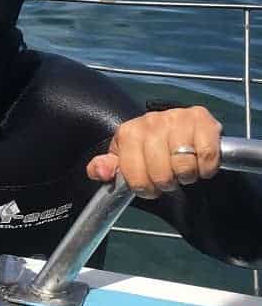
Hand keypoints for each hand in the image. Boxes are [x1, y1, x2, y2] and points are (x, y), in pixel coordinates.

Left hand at [86, 106, 221, 198]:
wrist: (182, 131)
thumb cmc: (152, 149)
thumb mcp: (125, 159)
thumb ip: (107, 167)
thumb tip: (99, 171)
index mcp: (129, 132)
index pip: (133, 176)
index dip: (143, 188)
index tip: (148, 185)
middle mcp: (151, 121)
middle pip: (160, 173)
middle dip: (166, 183)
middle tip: (169, 177)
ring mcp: (177, 118)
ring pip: (183, 166)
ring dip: (187, 175)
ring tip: (183, 168)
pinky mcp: (202, 120)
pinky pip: (206, 156)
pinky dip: (206, 167)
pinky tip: (199, 162)